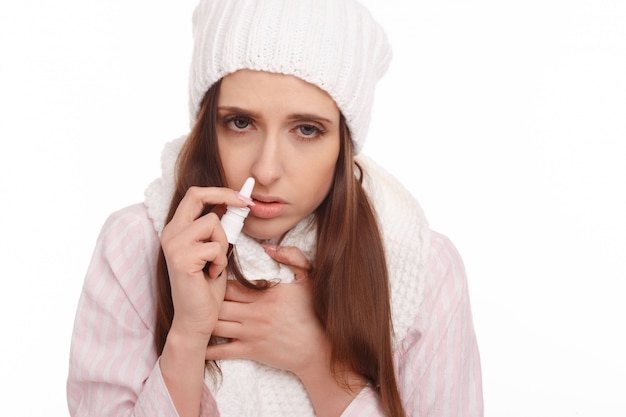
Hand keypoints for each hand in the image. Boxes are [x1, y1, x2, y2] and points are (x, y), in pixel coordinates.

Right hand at [160, 186, 250, 342]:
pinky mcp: (181, 259)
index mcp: (177, 229)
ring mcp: (173, 245)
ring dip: (223, 243)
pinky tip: (211, 275)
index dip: (221, 191)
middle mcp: (170, 233)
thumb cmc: (207, 286)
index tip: (244, 197)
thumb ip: (216, 229)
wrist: (196, 318)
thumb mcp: (213, 250)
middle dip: (226, 195)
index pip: (195, 195)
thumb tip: (232, 204)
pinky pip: (215, 247)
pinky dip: (220, 261)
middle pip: (197, 196)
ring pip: (212, 223)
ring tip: (216, 264)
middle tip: (247, 203)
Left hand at [205, 245, 329, 374]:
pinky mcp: (250, 351)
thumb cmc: (314, 313)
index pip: (232, 284)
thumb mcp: (309, 279)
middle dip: (205, 297)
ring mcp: (251, 333)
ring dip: (203, 318)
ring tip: (192, 312)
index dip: (217, 278)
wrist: (320, 349)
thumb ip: (291, 257)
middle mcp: (255, 313)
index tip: (209, 274)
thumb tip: (268, 246)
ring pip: (216, 324)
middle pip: (219, 302)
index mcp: (267, 294)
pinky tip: (197, 341)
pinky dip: (207, 347)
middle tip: (195, 293)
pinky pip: (222, 350)